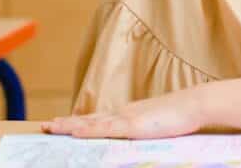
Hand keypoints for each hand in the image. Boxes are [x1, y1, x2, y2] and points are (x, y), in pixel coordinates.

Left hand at [41, 87, 204, 139]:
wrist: (194, 104)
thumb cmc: (182, 116)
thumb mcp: (159, 125)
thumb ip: (146, 129)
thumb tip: (141, 135)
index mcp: (129, 114)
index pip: (99, 118)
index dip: (80, 121)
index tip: (64, 123)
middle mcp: (123, 113)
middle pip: (89, 119)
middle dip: (66, 123)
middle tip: (46, 126)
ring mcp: (126, 117)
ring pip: (91, 122)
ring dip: (69, 126)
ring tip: (50, 128)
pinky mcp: (131, 125)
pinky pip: (104, 128)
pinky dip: (87, 129)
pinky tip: (74, 131)